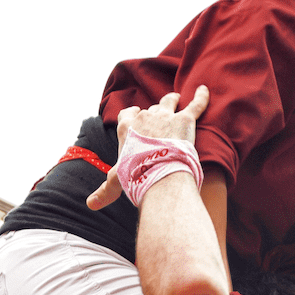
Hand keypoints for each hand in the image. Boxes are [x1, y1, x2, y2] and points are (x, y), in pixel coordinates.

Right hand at [87, 87, 209, 211]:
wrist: (158, 175)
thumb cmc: (135, 177)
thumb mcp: (116, 182)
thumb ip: (105, 191)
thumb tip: (91, 205)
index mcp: (127, 127)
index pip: (127, 114)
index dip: (132, 116)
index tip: (136, 118)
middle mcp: (145, 117)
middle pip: (150, 110)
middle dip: (154, 114)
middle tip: (160, 121)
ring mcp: (166, 117)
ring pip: (169, 102)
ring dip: (172, 101)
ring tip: (176, 99)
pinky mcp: (185, 120)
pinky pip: (195, 104)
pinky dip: (201, 97)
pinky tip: (204, 90)